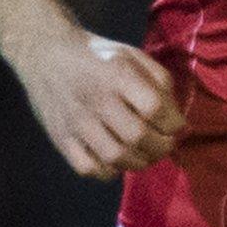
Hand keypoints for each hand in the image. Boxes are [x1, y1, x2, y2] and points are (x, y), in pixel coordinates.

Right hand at [10, 26, 184, 178]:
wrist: (48, 56)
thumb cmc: (99, 56)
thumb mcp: (134, 55)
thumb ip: (160, 81)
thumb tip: (177, 117)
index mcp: (117, 75)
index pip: (154, 107)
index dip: (174, 122)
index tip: (179, 125)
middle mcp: (96, 100)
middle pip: (137, 136)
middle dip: (162, 146)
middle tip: (168, 144)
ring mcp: (76, 123)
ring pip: (115, 157)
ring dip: (140, 162)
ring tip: (147, 154)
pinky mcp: (61, 139)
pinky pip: (88, 168)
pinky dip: (109, 171)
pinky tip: (118, 161)